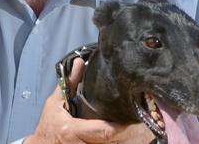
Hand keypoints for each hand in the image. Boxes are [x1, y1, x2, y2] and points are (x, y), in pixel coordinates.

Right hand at [24, 58, 154, 143]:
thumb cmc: (48, 126)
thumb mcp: (55, 103)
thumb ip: (69, 84)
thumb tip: (80, 62)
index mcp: (74, 131)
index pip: (104, 130)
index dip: (123, 127)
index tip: (137, 118)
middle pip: (114, 142)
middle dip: (134, 136)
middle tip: (150, 124)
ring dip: (132, 142)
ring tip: (147, 132)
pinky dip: (123, 143)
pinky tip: (135, 139)